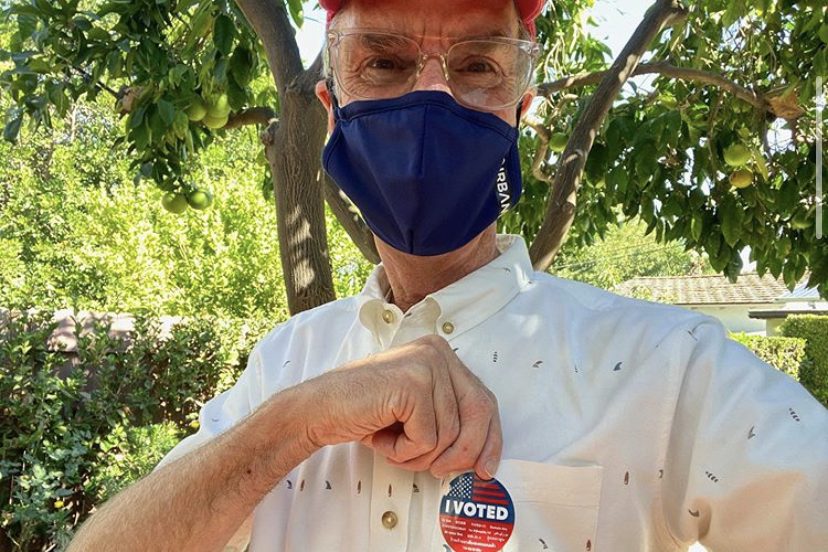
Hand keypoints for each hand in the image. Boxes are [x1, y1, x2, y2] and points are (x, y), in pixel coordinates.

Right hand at [303, 335, 501, 479]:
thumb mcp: (417, 411)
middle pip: (478, 414)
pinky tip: (382, 436)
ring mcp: (426, 364)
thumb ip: (448, 418)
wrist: (319, 410)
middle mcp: (437, 353)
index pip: (484, 400)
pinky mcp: (412, 384)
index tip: (486, 468)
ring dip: (420, 454)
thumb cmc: (364, 412)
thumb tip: (482, 456)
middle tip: (436, 470)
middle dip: (462, 452)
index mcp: (441, 354)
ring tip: (392, 441)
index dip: (490, 439)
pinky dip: (404, 451)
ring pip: (451, 434)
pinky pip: (427, 439)